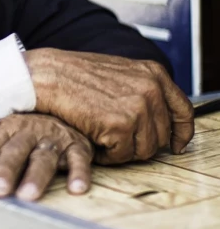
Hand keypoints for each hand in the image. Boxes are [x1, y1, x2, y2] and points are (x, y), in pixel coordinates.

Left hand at [0, 114, 92, 200]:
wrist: (62, 110)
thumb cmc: (27, 131)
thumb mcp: (3, 138)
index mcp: (7, 129)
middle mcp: (29, 131)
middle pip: (15, 151)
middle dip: (5, 170)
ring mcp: (53, 138)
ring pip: (43, 158)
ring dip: (36, 176)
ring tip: (27, 195)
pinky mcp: (77, 146)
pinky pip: (79, 159)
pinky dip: (78, 173)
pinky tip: (75, 189)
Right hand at [25, 49, 194, 163]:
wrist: (45, 75)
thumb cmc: (72, 74)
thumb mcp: (117, 71)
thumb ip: (141, 88)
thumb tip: (157, 116)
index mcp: (152, 73)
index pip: (183, 110)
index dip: (181, 132)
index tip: (175, 144)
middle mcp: (150, 89)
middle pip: (160, 137)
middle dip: (137, 143)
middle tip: (111, 135)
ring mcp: (138, 107)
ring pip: (142, 150)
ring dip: (120, 149)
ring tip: (98, 133)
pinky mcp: (120, 125)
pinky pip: (120, 156)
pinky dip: (104, 154)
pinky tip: (90, 136)